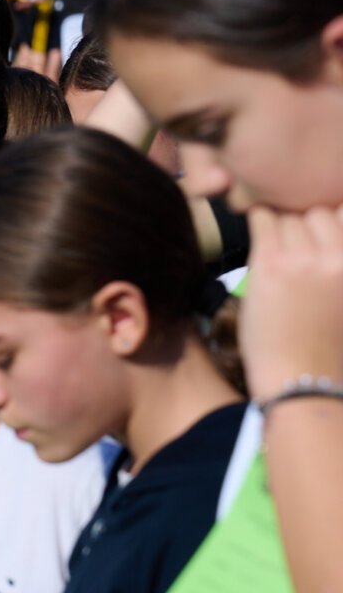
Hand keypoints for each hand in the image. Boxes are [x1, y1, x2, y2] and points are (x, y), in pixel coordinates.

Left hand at [241, 205, 342, 393]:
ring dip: (281, 230)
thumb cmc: (328, 345)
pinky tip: (260, 243)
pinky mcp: (272, 265)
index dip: (330, 225)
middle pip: (318, 214)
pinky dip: (259, 224)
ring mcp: (306, 259)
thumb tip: (329, 228)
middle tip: (294, 251)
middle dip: (306, 228)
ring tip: (278, 256)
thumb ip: (339, 264)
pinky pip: (262, 220)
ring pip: (289, 217)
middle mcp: (340, 258)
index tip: (317, 239)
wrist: (303, 379)